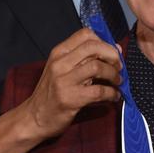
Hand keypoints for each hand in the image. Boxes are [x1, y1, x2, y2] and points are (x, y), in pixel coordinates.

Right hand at [0, 28, 121, 152]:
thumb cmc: (51, 93)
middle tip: (118, 66)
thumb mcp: (61, 69)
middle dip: (112, 55)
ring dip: (113, 74)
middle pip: (93, 47)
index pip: (85, 34)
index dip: (104, 41)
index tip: (113, 52)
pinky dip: (112, 93)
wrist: (34, 118)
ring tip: (117, 81)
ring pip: (97, 67)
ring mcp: (64, 81)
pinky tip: (114, 96)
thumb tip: (115, 50)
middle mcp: (60, 63)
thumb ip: (83, 58)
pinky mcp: (71, 99)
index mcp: (58, 53)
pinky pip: (99, 91)